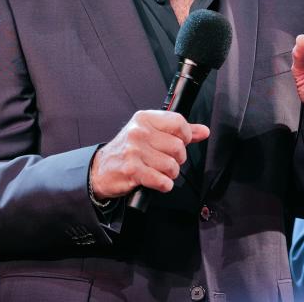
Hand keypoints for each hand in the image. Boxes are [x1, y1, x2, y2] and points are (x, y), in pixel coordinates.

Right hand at [90, 110, 208, 199]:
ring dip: (169, 174)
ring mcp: (134, 151)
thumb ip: (178, 131)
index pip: (178, 122)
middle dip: (177, 160)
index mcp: (145, 119)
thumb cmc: (127, 150)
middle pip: (178, 147)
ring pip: (172, 166)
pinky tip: (156, 181)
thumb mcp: (150, 133)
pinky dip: (163, 185)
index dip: (185, 136)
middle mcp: (139, 132)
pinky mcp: (132, 171)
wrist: (100, 169)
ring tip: (158, 171)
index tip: (180, 143)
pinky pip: (162, 181)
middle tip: (166, 161)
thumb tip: (203, 131)